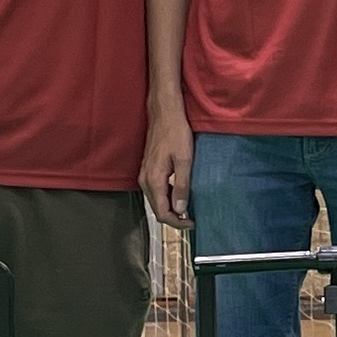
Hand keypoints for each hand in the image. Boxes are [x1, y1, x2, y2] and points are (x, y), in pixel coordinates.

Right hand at [139, 106, 193, 227]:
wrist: (164, 114)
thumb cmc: (176, 133)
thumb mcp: (185, 160)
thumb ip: (181, 187)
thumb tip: (180, 210)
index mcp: (153, 181)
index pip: (162, 213)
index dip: (177, 223)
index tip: (192, 223)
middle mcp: (145, 180)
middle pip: (157, 210)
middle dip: (174, 219)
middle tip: (192, 219)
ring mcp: (145, 174)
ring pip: (156, 201)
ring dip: (170, 209)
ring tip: (188, 210)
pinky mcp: (148, 169)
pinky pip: (155, 191)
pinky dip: (167, 198)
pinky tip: (179, 194)